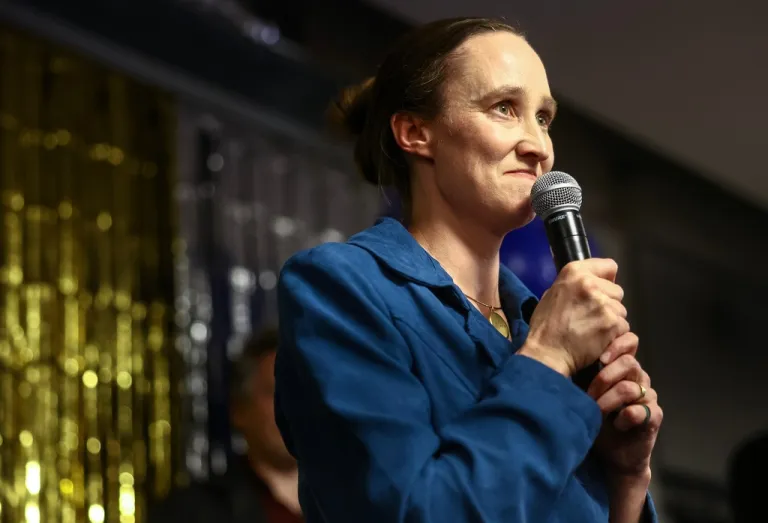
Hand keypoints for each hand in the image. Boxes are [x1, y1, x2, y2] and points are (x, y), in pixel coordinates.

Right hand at [520, 258, 629, 376]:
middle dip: (609, 303)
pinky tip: (599, 340)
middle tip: (592, 316)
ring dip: (612, 320)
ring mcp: (603, 304)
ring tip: (593, 330)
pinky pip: (623, 327)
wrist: (547, 353)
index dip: (606, 280)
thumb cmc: (546, 326)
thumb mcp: (552, 294)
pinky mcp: (612, 323)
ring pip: (621, 310)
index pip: (609, 266)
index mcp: (574, 272)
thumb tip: (591, 283)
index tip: (600, 291)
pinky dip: (614, 335)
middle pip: (617, 291)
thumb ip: (573, 285)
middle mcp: (590, 284)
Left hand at [588, 332, 662, 476]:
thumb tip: (563, 351)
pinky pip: (640, 410)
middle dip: (604, 378)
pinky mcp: (654, 416)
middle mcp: (638, 378)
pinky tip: (616, 424)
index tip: (597, 359)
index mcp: (622, 367)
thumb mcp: (583, 390)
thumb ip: (582, 370)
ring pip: (630, 387)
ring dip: (608, 401)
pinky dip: (624, 417)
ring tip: (596, 411)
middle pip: (628, 363)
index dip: (614, 346)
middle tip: (588, 394)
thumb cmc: (593, 417)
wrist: (611, 452)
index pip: (628, 343)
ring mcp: (648, 396)